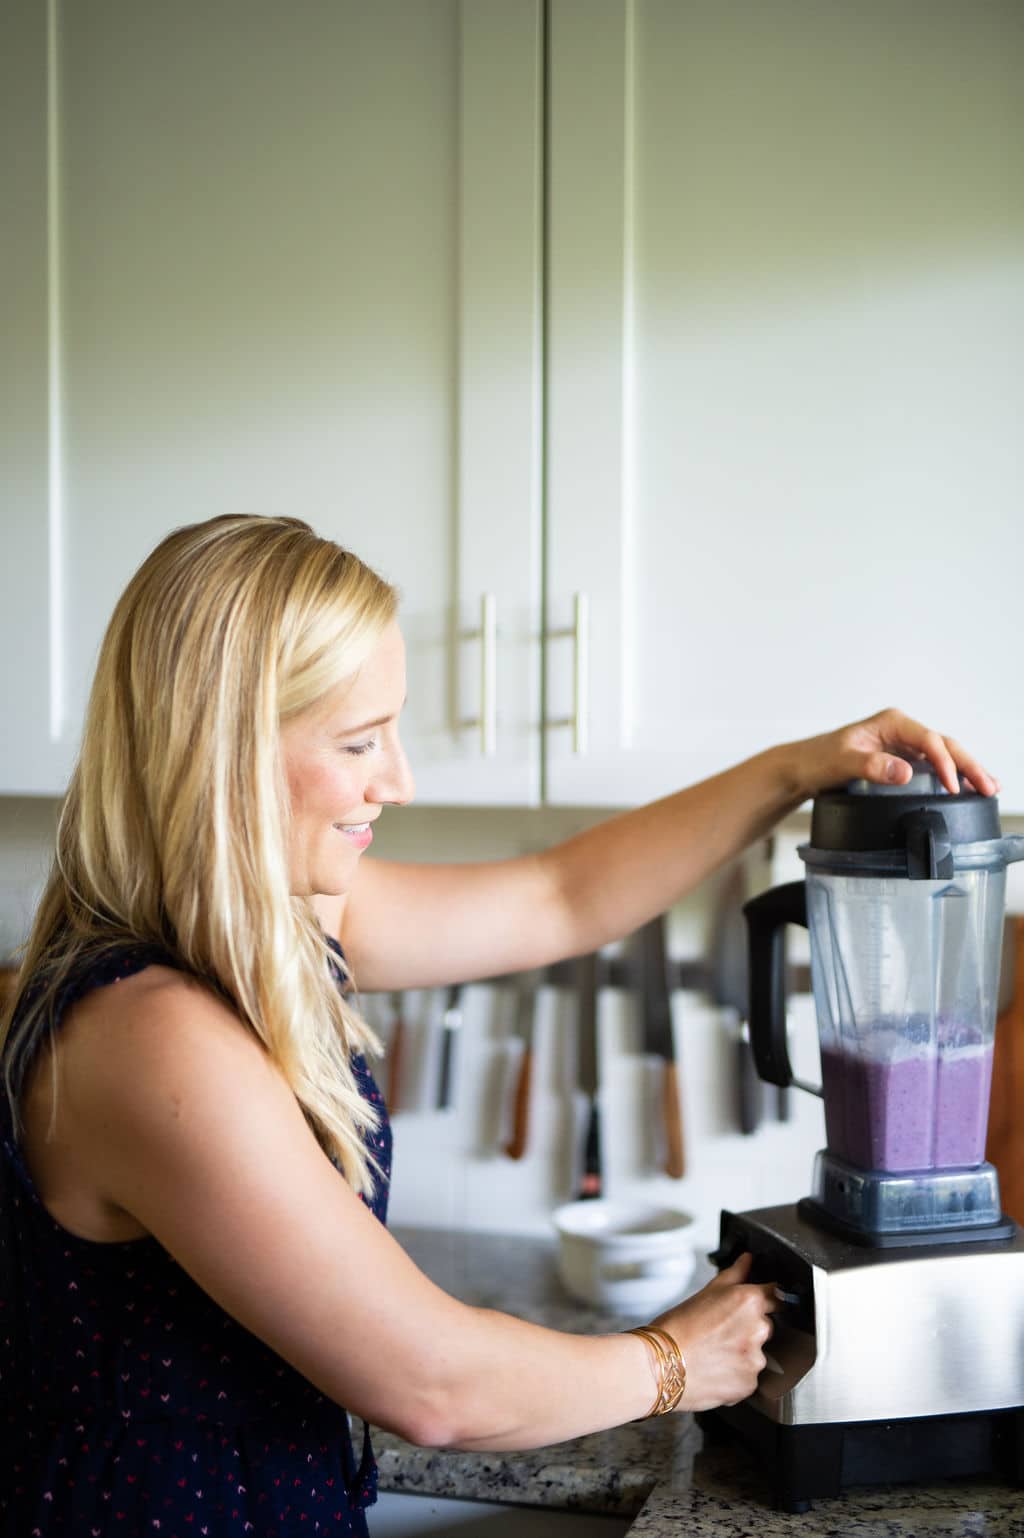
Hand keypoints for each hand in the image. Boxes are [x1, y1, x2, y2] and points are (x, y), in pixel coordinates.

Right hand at [650, 1252, 776, 1411]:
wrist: (660, 1365)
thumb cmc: (677, 1327)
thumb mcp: (706, 1292)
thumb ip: (735, 1274)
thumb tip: (748, 1260)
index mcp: (749, 1301)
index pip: (776, 1295)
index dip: (764, 1299)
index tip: (755, 1305)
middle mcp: (758, 1329)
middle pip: (765, 1325)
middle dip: (749, 1328)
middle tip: (721, 1331)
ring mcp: (755, 1359)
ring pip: (757, 1353)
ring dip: (743, 1353)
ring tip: (715, 1353)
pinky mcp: (750, 1384)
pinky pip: (749, 1377)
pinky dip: (736, 1375)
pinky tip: (716, 1369)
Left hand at [790, 706, 999, 802]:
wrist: (802, 768)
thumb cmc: (818, 760)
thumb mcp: (842, 762)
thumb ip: (872, 766)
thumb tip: (905, 772)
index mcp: (891, 722)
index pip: (928, 739)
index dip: (944, 762)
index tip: (953, 786)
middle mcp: (901, 731)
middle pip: (944, 745)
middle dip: (969, 765)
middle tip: (989, 787)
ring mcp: (904, 746)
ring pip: (944, 755)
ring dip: (967, 770)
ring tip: (991, 788)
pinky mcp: (902, 761)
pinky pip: (934, 766)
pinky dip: (953, 775)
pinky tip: (969, 787)